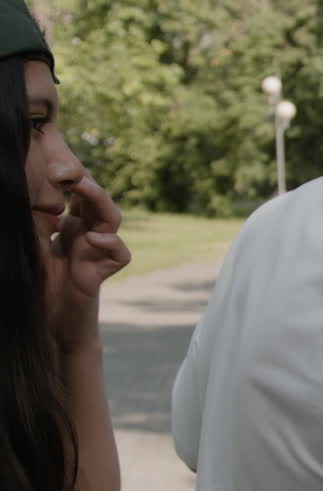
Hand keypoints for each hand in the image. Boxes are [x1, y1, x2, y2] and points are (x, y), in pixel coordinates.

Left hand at [48, 173, 130, 350]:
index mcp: (70, 227)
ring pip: (112, 219)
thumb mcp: (33, 249)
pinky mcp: (103, 272)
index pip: (78, 196)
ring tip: (84, 188)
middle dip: (86, 183)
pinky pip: (120, 253)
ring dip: (100, 201)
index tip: (53, 167)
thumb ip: (38, 226)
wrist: (51, 323)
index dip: (71, 179)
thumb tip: (35, 198)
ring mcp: (98, 253)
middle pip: (98, 202)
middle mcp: (87, 235)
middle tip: (67, 172)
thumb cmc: (40, 287)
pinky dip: (111, 242)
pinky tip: (93, 239)